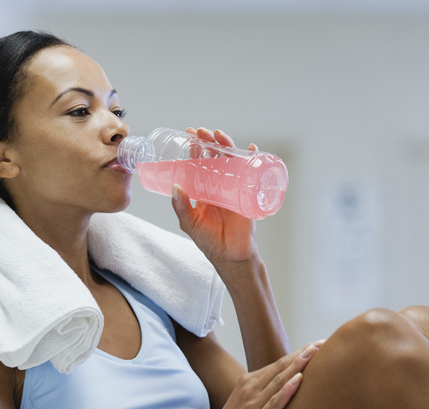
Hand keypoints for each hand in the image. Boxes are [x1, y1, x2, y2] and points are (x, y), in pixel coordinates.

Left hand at [171, 127, 260, 263]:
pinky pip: (252, 172)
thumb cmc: (209, 241)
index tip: (188, 135)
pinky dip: (253, 159)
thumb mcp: (190, 223)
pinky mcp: (248, 193)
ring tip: (219, 136)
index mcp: (203, 189)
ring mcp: (234, 187)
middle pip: (215, 156)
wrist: (232, 256)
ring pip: (231, 160)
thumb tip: (175, 186)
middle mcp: (218, 184)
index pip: (198, 163)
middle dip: (209, 141)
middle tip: (201, 132)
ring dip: (227, 145)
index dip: (194, 148)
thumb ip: (182, 207)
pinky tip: (251, 149)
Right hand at [204, 343, 320, 408]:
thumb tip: (283, 380)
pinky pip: (274, 404)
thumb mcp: (244, 399)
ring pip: (279, 381)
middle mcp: (249, 389)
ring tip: (314, 354)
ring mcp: (252, 405)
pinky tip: (298, 380)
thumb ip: (261, 388)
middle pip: (280, 368)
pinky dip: (286, 391)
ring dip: (298, 366)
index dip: (297, 353)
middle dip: (302, 354)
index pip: (277, 364)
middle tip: (321, 343)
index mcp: (247, 381)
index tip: (314, 345)